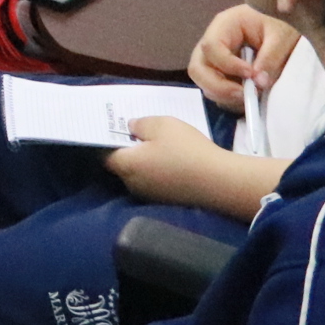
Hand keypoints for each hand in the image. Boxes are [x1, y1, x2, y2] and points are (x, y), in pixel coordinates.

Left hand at [106, 116, 232, 207]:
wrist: (219, 181)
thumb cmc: (186, 149)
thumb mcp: (161, 124)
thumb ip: (140, 124)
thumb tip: (130, 128)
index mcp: (127, 165)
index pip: (104, 155)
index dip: (106, 140)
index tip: (113, 128)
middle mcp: (133, 184)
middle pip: (121, 165)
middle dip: (126, 150)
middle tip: (135, 133)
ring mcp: (150, 195)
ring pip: (138, 174)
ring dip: (143, 161)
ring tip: (155, 144)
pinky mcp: (166, 200)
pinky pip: (154, 181)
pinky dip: (156, 171)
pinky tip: (170, 160)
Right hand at [186, 3, 297, 110]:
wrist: (283, 27)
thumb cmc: (278, 24)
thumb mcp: (281, 36)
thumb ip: (270, 58)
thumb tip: (259, 83)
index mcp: (224, 26)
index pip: (211, 47)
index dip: (228, 65)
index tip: (251, 74)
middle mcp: (213, 44)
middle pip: (198, 69)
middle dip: (218, 87)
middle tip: (244, 95)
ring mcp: (214, 62)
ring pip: (205, 85)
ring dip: (226, 96)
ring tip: (252, 96)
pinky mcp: (221, 76)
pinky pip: (217, 94)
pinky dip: (232, 101)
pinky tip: (251, 97)